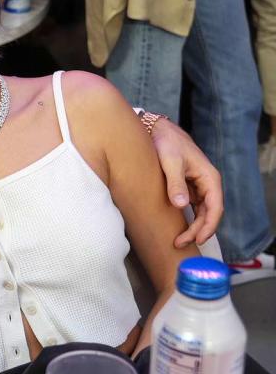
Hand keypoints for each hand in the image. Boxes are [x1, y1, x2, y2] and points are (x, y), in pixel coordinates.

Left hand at [150, 119, 223, 247]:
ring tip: (178, 241)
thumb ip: (176, 183)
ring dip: (192, 227)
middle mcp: (207, 184)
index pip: (215, 208)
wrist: (158, 130)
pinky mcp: (187, 187)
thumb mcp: (170, 162)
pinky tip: (177, 228)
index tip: (198, 239)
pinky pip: (192, 207)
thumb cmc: (167, 143)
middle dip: (197, 231)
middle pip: (209, 213)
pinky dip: (187, 218)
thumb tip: (181, 205)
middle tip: (180, 243)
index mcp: (209, 178)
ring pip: (201, 212)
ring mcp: (198, 186)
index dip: (208, 226)